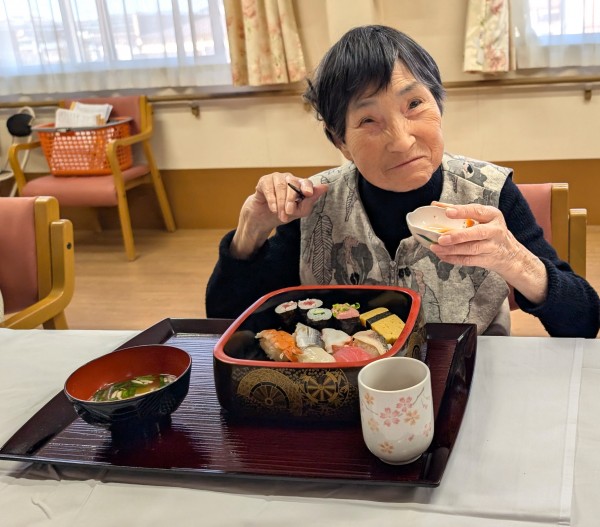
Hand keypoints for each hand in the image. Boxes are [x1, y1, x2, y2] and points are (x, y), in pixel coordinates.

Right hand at [231, 172, 327, 258]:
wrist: (264, 218)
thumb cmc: (284, 213)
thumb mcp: (299, 212)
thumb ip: (310, 201)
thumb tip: (325, 187)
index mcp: (300, 184)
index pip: (306, 182)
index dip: (307, 186)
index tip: (308, 194)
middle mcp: (289, 178)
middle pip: (293, 184)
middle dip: (291, 200)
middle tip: (289, 213)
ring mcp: (276, 178)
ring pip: (281, 187)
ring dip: (281, 203)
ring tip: (281, 216)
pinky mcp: (264, 181)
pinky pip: (269, 188)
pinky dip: (272, 200)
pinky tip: (273, 209)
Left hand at [429, 202, 547, 304]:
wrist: (509, 253)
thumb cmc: (490, 230)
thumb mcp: (481, 217)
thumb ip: (460, 210)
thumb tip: (435, 205)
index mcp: (492, 215)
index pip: (477, 211)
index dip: (462, 211)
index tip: (448, 212)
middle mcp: (495, 230)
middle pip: (477, 233)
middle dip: (457, 236)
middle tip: (441, 238)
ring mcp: (492, 246)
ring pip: (471, 249)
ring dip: (452, 249)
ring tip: (436, 247)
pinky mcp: (487, 260)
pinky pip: (468, 260)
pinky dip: (453, 259)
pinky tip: (442, 255)